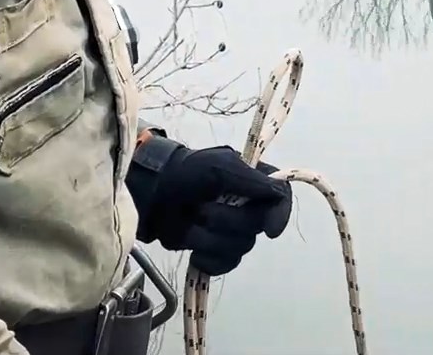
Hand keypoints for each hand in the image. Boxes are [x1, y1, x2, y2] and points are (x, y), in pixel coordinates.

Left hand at [137, 143, 292, 275]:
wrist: (150, 193)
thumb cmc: (186, 173)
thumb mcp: (219, 167)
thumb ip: (251, 180)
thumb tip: (279, 196)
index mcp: (255, 183)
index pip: (281, 199)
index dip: (279, 215)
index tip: (269, 230)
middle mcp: (249, 208)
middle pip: (256, 227)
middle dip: (226, 221)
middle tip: (201, 209)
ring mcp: (232, 233)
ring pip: (238, 248)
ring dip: (210, 238)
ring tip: (190, 223)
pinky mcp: (214, 253)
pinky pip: (224, 265)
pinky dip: (208, 260)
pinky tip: (194, 251)